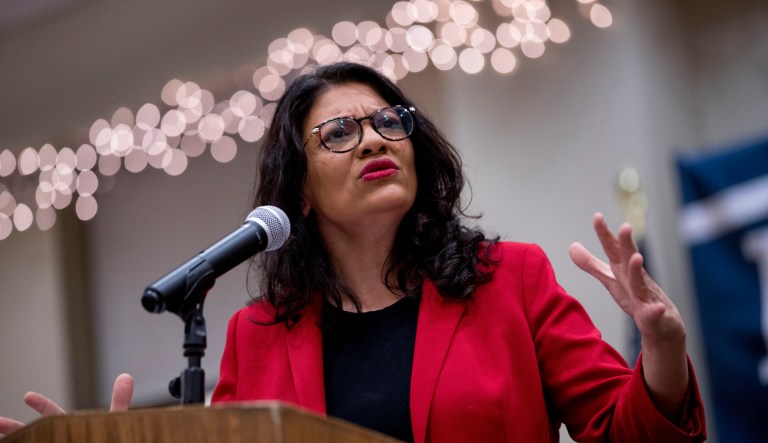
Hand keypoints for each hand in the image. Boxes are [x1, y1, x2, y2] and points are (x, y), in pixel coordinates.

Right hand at [0, 373, 132, 436]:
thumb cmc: (111, 439)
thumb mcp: (114, 422)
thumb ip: (119, 402)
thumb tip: (127, 376)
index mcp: (70, 427)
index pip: (53, 415)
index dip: (42, 405)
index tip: (27, 395)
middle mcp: (60, 437)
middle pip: (34, 432)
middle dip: (15, 428)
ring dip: (16, 440)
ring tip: (1, 438)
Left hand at [568, 213, 688, 417]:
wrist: (662, 324)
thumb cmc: (635, 297)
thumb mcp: (610, 279)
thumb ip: (591, 264)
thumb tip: (571, 246)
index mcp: (622, 270)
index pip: (612, 249)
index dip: (604, 234)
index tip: (597, 216)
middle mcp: (635, 279)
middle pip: (629, 259)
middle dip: (627, 243)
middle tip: (625, 226)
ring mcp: (646, 296)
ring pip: (641, 282)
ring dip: (638, 270)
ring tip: (636, 257)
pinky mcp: (655, 316)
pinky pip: (654, 314)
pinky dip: (655, 311)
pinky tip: (657, 308)